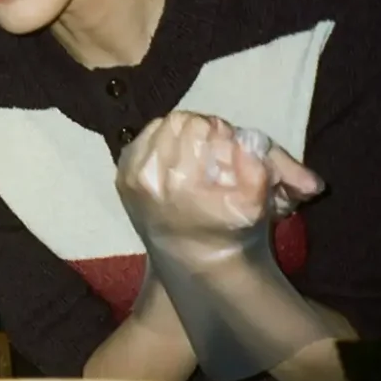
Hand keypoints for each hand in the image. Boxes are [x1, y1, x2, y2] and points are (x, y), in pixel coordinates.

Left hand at [116, 112, 324, 243]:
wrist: (196, 259)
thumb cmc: (231, 227)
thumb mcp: (257, 203)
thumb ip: (261, 169)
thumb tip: (248, 142)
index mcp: (181, 181)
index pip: (199, 125)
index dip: (220, 131)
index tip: (228, 148)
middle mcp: (149, 177)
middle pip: (177, 121)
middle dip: (200, 130)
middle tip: (212, 150)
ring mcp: (129, 177)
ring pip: (158, 126)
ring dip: (179, 135)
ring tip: (194, 156)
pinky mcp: (119, 178)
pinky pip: (140, 140)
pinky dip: (159, 144)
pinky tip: (173, 162)